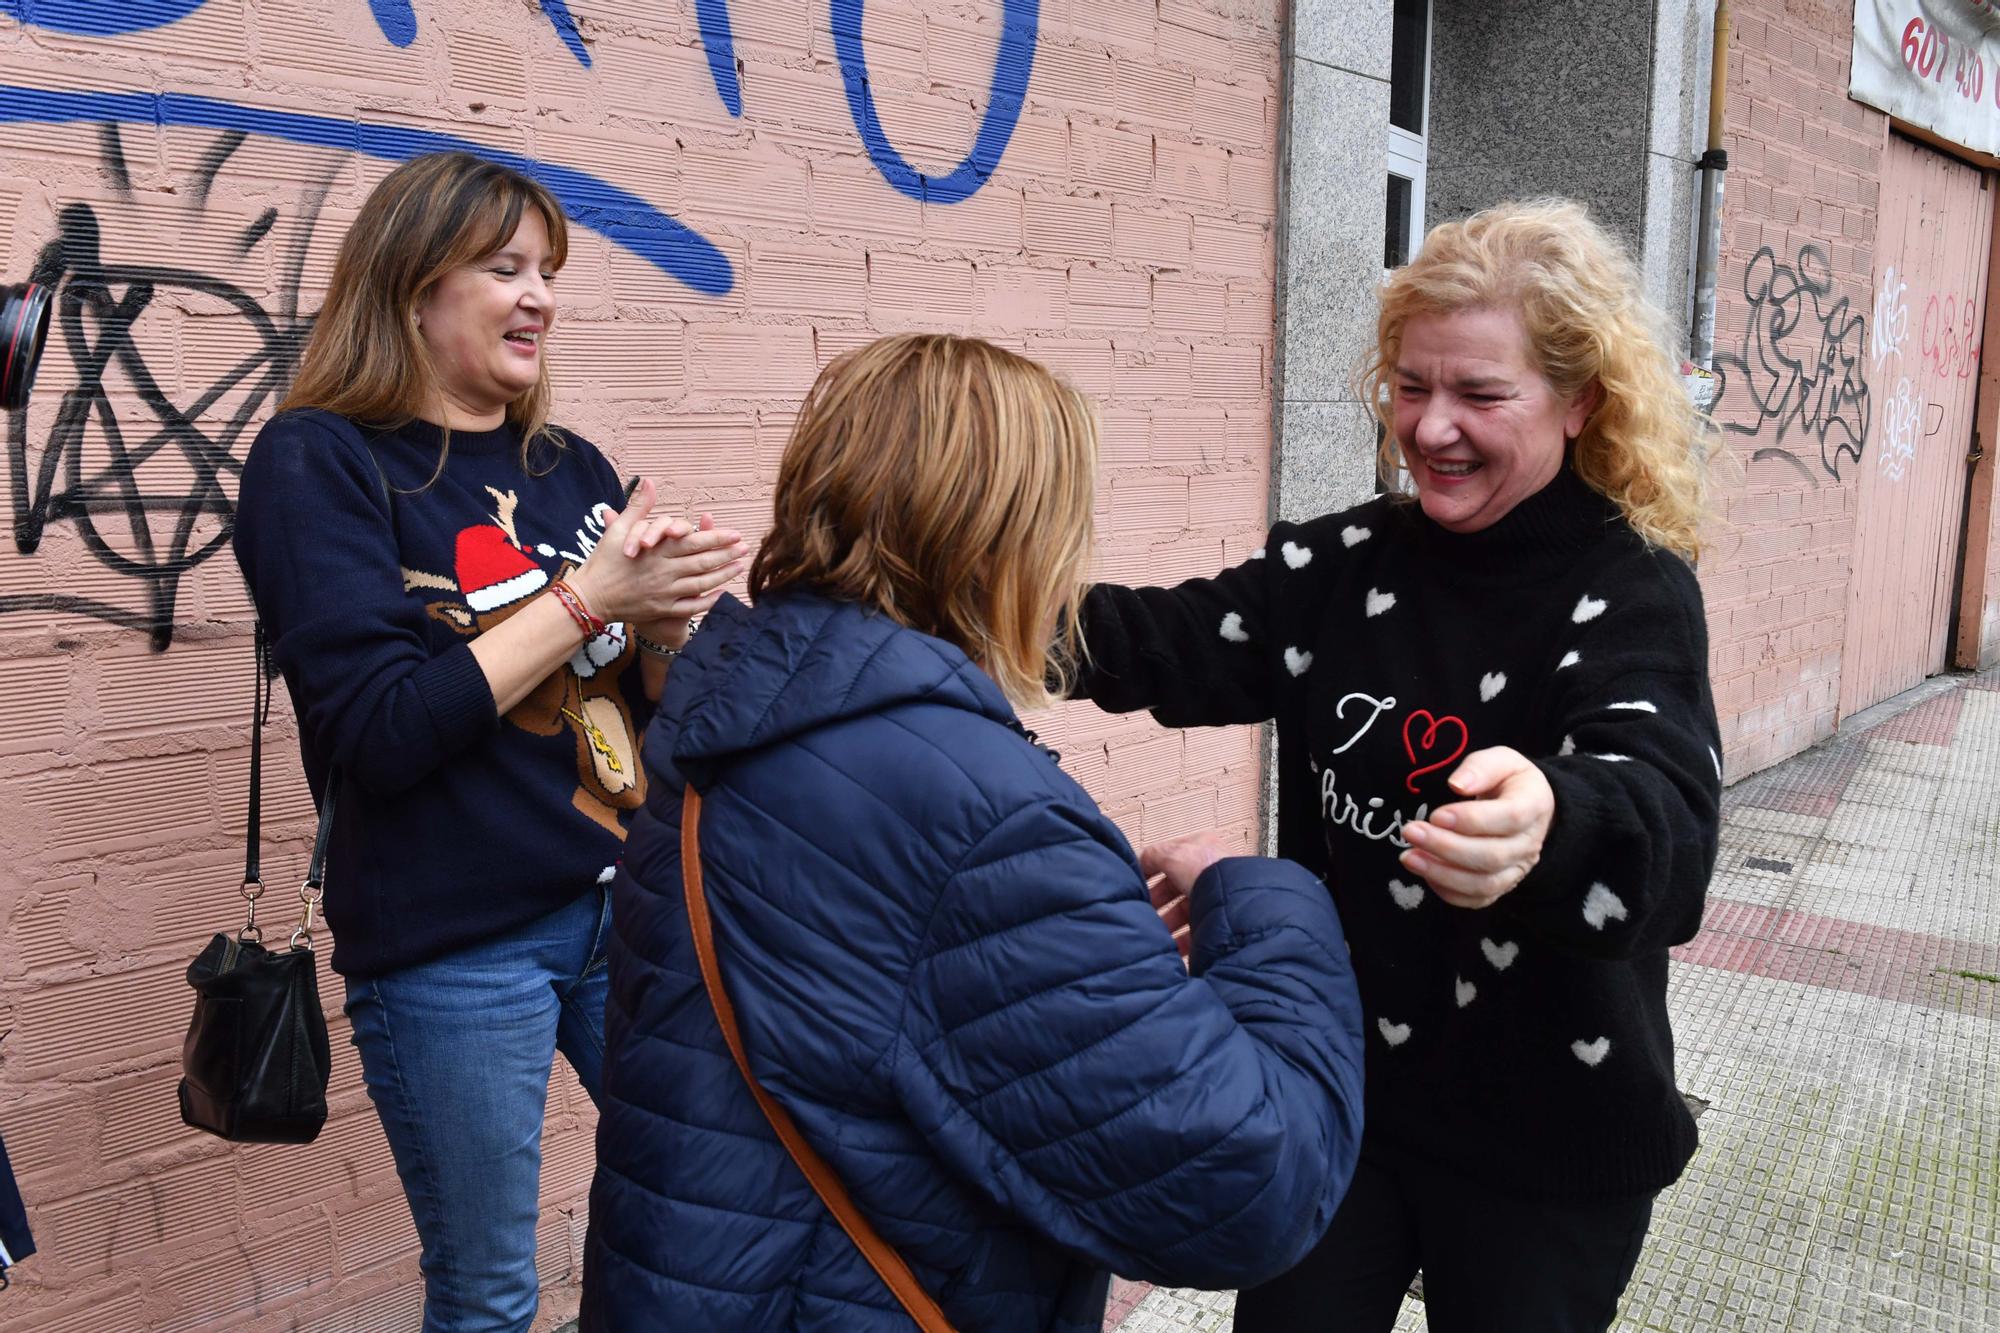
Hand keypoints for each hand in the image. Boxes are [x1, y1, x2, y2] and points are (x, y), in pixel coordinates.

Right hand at [570, 481, 746, 624]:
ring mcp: (665, 593)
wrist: (590, 597)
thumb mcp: (618, 530)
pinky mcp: (663, 609)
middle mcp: (664, 572)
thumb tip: (649, 481)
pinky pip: (691, 606)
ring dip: (723, 575)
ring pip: (701, 584)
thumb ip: (638, 507)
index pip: (693, 542)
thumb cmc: (604, 561)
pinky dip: (709, 601)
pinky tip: (722, 594)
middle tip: (745, 547)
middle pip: (703, 562)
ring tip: (740, 566)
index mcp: (656, 551)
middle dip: (726, 554)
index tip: (734, 533)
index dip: (716, 538)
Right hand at [1138, 831, 1233, 959]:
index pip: (1171, 861)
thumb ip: (1152, 856)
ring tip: (1158, 933)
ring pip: (1186, 912)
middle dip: (1159, 904)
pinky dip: (1183, 941)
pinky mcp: (1221, 921)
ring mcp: (1217, 897)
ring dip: (1169, 924)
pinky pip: (1198, 932)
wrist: (1234, 900)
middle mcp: (1212, 873)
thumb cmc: (1211, 871)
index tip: (1140, 888)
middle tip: (1147, 913)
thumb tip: (1140, 862)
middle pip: (1177, 889)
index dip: (1152, 874)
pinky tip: (1173, 945)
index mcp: (1203, 850)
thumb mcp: (1173, 854)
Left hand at [1397, 746, 1554, 908]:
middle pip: (1492, 856)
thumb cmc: (1508, 782)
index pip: (1510, 818)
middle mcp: (1529, 844)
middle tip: (1411, 832)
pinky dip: (1448, 891)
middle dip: (1446, 847)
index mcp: (1533, 806)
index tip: (1436, 814)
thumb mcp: (1501, 760)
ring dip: (1442, 873)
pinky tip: (1425, 871)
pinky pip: (1477, 899)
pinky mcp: (1502, 886)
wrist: (1527, 808)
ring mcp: (1517, 869)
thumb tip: (1457, 785)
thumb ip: (1480, 767)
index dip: (1471, 820)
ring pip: (1484, 884)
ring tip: (1409, 857)